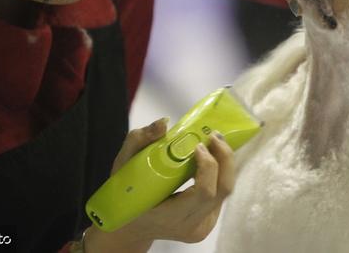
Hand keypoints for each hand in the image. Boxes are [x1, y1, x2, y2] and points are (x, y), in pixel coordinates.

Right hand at [84, 118, 235, 251]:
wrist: (131, 226)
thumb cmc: (126, 195)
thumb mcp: (123, 165)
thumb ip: (139, 140)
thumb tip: (164, 122)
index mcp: (171, 216)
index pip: (204, 192)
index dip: (208, 165)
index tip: (199, 145)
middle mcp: (192, 226)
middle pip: (223, 188)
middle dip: (225, 157)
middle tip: (214, 135)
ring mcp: (203, 227)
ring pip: (225, 189)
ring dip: (223, 163)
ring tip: (213, 143)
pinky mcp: (209, 222)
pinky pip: (221, 193)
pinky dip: (219, 173)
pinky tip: (209, 159)